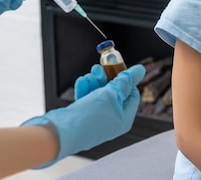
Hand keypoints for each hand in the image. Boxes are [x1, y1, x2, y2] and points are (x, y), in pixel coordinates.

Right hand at [22, 65, 145, 166]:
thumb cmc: (90, 116)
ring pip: (99, 95)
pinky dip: (85, 90)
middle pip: (115, 93)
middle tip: (99, 67)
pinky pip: (87, 100)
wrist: (61, 133)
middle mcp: (112, 121)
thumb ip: (126, 81)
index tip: (118, 67)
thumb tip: (140, 70)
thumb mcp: (112, 94)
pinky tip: (81, 82)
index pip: (132, 95)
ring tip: (89, 75)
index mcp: (124, 118)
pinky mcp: (82, 118)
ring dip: (94, 82)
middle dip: (106, 78)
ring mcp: (96, 120)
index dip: (127, 80)